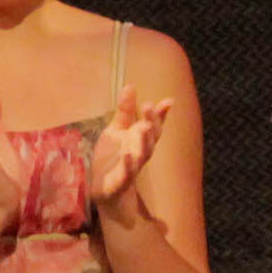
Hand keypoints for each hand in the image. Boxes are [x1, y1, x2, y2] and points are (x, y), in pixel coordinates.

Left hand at [90, 85, 167, 211]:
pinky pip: (127, 172)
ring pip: (144, 153)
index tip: (169, 101)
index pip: (154, 124)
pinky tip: (127, 154)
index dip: (161, 114)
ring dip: (145, 141)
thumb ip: (125, 111)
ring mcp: (133, 166)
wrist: (102, 186)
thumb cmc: (113, 156)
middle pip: (151, 136)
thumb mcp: (117, 129)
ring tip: (144, 127)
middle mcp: (141, 151)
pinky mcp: (121, 179)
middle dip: (152, 122)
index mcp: (141, 139)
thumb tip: (130, 85)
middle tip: (149, 106)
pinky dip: (128, 163)